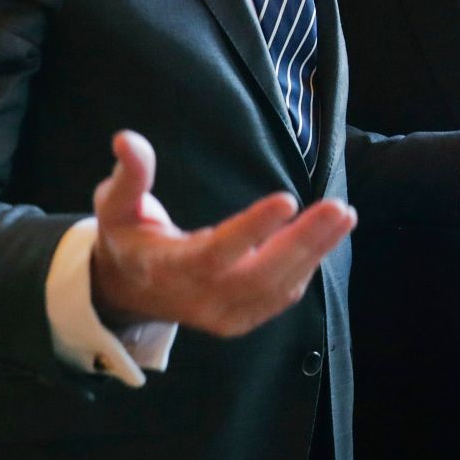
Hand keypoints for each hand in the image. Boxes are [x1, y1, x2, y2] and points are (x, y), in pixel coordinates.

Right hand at [90, 130, 355, 337]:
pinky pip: (278, 298)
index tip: (287, 199)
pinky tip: (325, 240)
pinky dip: (305, 269)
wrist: (126, 292)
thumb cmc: (126, 238)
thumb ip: (129, 174)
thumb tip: (127, 139)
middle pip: (259, 274)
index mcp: (167, 268)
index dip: (252, 229)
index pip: (216, 252)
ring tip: (344, 217)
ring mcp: (220, 315)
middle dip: (303, 241)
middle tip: (338, 208)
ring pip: (276, 288)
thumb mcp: (115, 206)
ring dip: (315, 252)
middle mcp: (197, 297)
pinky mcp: (238, 321)